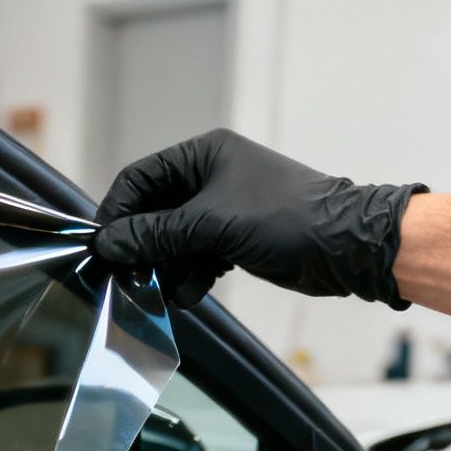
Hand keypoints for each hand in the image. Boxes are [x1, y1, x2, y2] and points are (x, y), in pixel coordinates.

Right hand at [92, 128, 425, 309]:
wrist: (347, 247)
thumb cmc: (286, 218)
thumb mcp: (212, 224)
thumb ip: (156, 234)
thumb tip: (109, 244)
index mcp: (203, 155)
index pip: (139, 179)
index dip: (117, 212)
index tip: (103, 247)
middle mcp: (210, 177)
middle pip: (154, 212)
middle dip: (141, 246)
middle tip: (126, 275)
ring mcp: (222, 209)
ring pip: (173, 239)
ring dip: (163, 267)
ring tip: (156, 292)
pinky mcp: (234, 237)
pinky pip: (196, 256)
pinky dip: (188, 276)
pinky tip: (185, 295)